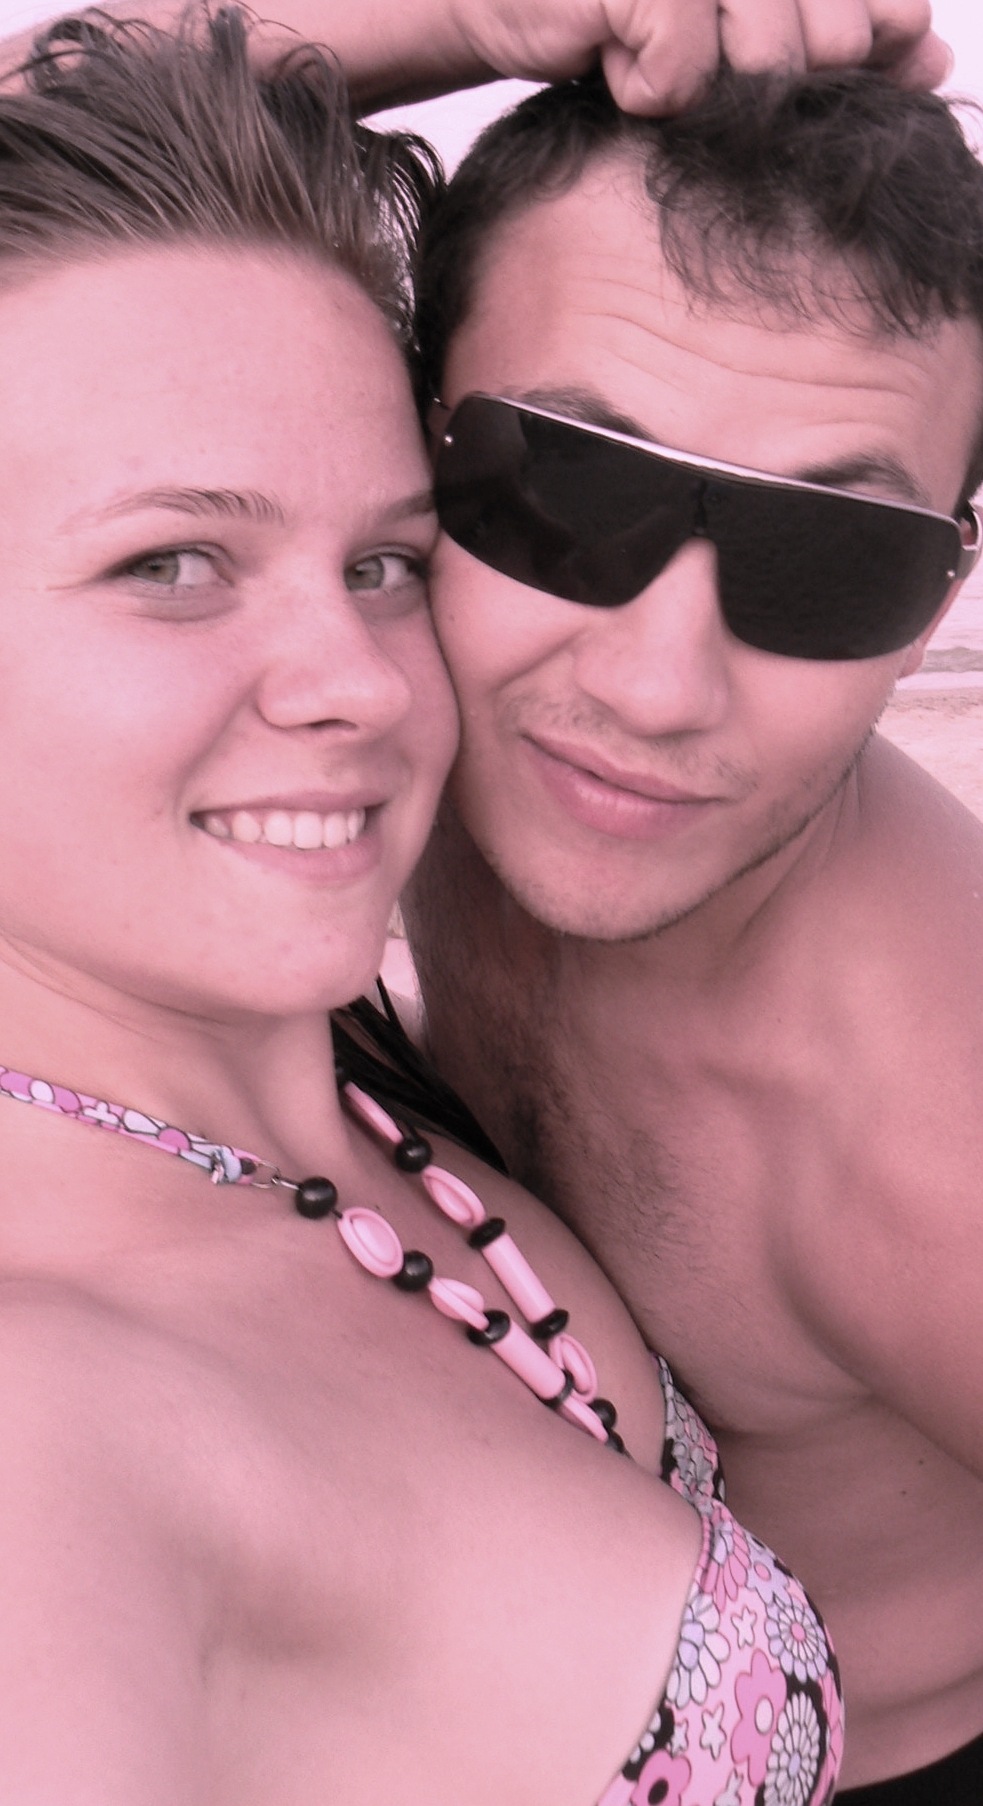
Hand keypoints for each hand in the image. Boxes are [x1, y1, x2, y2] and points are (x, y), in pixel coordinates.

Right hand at [452, 0, 951, 113]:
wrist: (507, 2)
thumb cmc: (629, 25)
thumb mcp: (748, 41)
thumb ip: (847, 41)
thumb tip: (936, 62)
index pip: (885, 14)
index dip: (852, 58)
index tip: (788, 67)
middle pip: (832, 46)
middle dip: (769, 79)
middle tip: (700, 59)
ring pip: (765, 62)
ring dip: (704, 90)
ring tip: (655, 58)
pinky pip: (681, 76)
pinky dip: (644, 91)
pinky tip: (615, 58)